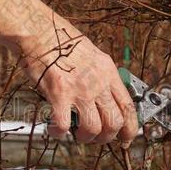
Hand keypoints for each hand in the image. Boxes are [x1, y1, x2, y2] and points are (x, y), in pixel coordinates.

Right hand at [21, 17, 138, 144]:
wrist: (40, 31)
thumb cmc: (62, 43)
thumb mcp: (94, 56)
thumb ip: (103, 77)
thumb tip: (107, 99)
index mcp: (109, 73)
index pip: (129, 107)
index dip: (130, 128)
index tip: (125, 138)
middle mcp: (98, 82)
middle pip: (114, 122)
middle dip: (106, 137)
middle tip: (95, 136)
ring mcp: (79, 89)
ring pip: (93, 128)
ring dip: (85, 137)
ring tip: (76, 132)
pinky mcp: (59, 94)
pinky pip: (64, 125)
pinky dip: (59, 133)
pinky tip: (55, 129)